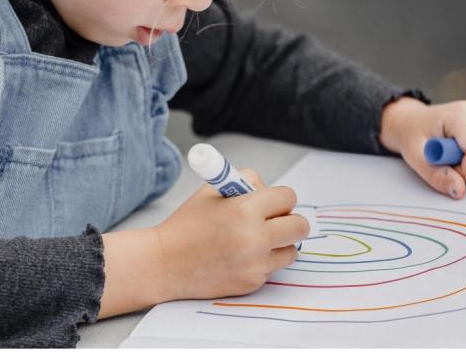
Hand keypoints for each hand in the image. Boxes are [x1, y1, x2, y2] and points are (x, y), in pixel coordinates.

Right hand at [151, 169, 308, 300]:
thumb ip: (244, 183)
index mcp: (244, 210)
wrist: (165, 263)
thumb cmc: (186, 225)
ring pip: (291, 250)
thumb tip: (268, 189)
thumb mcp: (210, 191)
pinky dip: (261, 261)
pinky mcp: (253, 283)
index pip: (287, 197)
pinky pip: (272, 268)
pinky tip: (238, 257)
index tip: (270, 201)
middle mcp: (254, 238)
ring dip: (278, 243)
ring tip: (254, 240)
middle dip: (289, 220)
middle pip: (300, 226)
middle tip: (273, 221)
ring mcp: (255, 264)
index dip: (279, 197)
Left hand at [380, 97, 465, 198]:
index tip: (446, 165)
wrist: (413, 120)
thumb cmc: (412, 133)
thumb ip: (435, 175)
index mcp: (459, 116)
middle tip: (449, 158)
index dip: (464, 171)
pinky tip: (464, 150)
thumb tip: (459, 191)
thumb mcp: (413, 155)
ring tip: (455, 153)